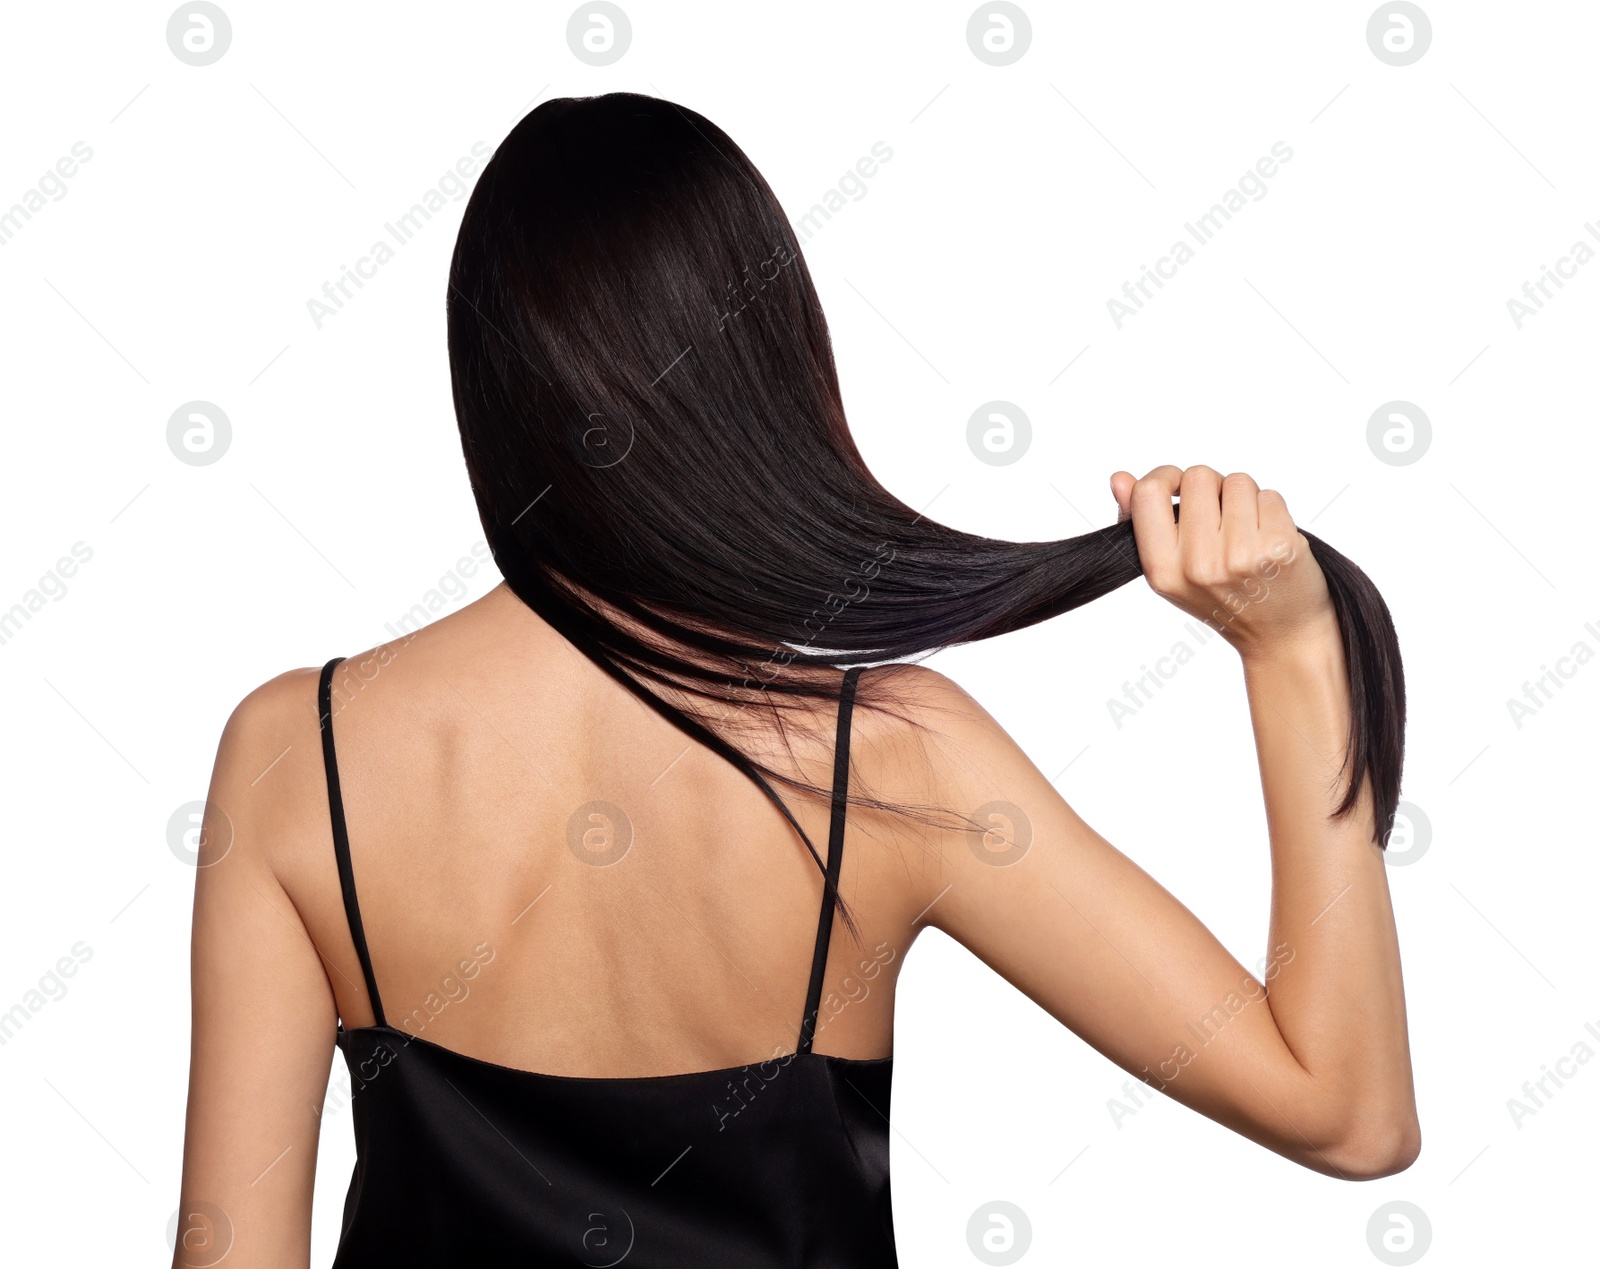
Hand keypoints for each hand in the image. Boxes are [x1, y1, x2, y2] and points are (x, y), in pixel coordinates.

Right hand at [1110, 466, 1335, 657]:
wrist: (1279, 635)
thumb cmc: (1224, 597)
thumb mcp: (1171, 569)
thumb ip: (1143, 521)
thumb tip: (1119, 479)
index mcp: (1162, 570)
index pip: (1149, 494)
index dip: (1165, 476)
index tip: (1178, 486)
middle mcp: (1199, 565)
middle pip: (1198, 477)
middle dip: (1212, 488)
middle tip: (1221, 519)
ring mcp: (1241, 556)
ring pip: (1237, 481)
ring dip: (1244, 498)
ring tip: (1247, 531)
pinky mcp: (1279, 549)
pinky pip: (1270, 495)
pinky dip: (1271, 509)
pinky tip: (1269, 539)